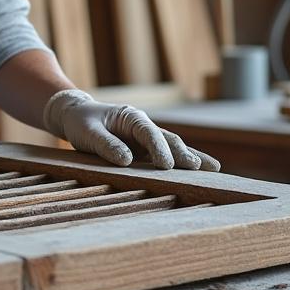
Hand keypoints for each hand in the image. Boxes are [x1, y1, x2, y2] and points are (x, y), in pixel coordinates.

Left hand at [42, 89, 219, 170]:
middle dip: (185, 154)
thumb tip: (127, 161)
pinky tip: (199, 173)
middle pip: (169, 140)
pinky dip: (181, 164)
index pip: (150, 133)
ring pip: (173, 148)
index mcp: (131, 118)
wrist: (76, 116)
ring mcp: (146, 139)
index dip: (159, 149)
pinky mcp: (144, 151)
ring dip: (191, 158)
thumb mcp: (88, 132)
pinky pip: (165, 157)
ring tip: (214, 170)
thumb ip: (107, 145)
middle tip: (201, 169)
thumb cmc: (81, 122)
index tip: (166, 166)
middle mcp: (143, 127)